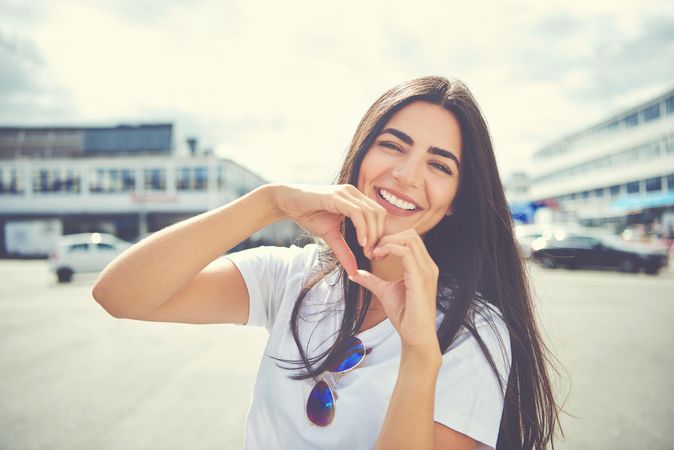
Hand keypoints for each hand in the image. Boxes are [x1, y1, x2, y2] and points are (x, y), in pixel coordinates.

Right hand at [272, 183, 386, 275]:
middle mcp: (354, 193)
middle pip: (380, 213)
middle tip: (372, 254)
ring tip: (367, 251)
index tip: (374, 253)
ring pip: (371, 213)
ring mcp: (346, 193)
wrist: (288, 203)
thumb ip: (344, 252)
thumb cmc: (309, 215)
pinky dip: (362, 228)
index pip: (379, 215)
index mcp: (356, 199)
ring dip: (372, 234)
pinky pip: (357, 212)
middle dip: (379, 236)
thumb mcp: (330, 236)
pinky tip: (361, 242)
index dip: (380, 234)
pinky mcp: (337, 196)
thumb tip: (354, 272)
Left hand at [349, 229, 440, 356]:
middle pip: (411, 234)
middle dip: (389, 237)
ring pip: (409, 239)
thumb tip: (355, 273)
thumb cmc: (404, 315)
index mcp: (423, 266)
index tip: (374, 251)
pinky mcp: (420, 278)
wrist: (415, 335)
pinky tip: (378, 258)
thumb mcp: (384, 291)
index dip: (390, 240)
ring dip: (388, 242)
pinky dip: (389, 249)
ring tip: (374, 254)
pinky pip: (406, 252)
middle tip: (373, 250)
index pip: (410, 239)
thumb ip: (372, 280)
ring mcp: (427, 270)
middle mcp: (428, 265)